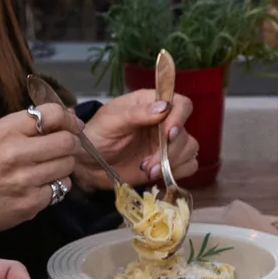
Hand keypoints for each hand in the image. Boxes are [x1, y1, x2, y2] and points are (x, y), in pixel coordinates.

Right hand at [0, 105, 92, 240]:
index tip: (73, 124)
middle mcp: (17, 152)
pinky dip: (57, 185)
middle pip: (67, 141)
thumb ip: (27, 125)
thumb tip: (67, 115)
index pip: (52, 114)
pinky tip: (42, 185)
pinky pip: (61, 188)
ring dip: (64, 165)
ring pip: (67, 165)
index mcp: (6, 130)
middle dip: (72, 143)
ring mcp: (25, 180)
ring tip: (50, 167)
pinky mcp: (31, 203)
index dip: (69, 118)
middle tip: (67, 147)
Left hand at [75, 86, 198, 185]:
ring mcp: (166, 143)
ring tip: (147, 171)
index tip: (167, 135)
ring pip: (190, 149)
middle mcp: (163, 121)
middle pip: (185, 132)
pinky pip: (189, 165)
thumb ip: (136, 114)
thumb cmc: (95, 137)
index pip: (180, 104)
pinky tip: (156, 175)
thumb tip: (164, 107)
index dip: (179, 118)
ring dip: (171, 163)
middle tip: (147, 165)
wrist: (87, 165)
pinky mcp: (167, 163)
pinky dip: (177, 172)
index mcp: (150, 104)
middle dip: (169, 151)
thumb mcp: (110, 122)